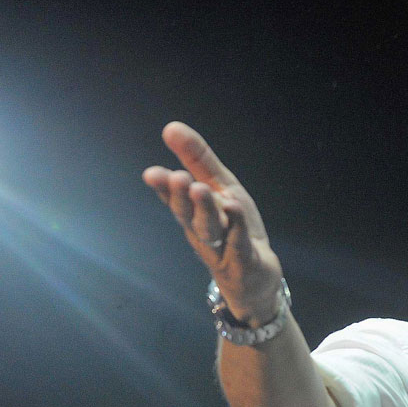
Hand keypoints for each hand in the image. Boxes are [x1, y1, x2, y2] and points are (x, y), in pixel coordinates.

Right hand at [143, 122, 282, 325]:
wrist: (255, 278)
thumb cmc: (233, 229)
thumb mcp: (220, 188)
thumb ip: (198, 159)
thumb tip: (171, 127)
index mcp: (193, 213)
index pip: (174, 198)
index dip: (163, 187)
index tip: (152, 173)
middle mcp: (202, 231)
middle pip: (188, 215)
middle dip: (180, 196)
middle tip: (177, 177)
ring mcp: (222, 249)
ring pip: (210, 229)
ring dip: (204, 209)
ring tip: (200, 189)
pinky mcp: (243, 261)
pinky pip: (239, 243)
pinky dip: (236, 227)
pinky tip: (234, 208)